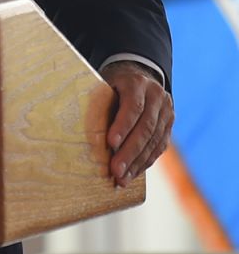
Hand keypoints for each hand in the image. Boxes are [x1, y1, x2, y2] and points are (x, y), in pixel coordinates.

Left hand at [102, 60, 173, 187]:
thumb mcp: (104, 84)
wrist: (139, 74)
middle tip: (116, 171)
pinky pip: (159, 147)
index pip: (133, 107)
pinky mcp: (169, 126)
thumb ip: (100, 103)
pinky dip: (145, 162)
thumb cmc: (112, 83)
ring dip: (137, 163)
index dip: (123, 126)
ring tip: (122, 179)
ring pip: (154, 141)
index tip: (111, 143)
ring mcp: (167, 112)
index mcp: (138, 83)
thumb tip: (84, 130)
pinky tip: (133, 173)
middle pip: (145, 128)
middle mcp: (157, 97)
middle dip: (130, 152)